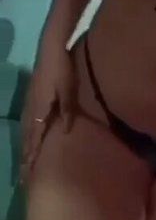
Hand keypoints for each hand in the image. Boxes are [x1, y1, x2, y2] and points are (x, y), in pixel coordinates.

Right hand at [20, 47, 76, 182]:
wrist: (50, 48)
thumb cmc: (63, 69)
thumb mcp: (68, 91)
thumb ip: (67, 111)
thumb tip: (64, 132)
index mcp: (40, 108)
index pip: (35, 136)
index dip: (32, 154)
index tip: (28, 170)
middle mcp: (31, 107)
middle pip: (27, 136)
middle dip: (25, 154)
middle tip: (23, 172)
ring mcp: (29, 101)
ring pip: (25, 128)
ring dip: (25, 145)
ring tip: (24, 159)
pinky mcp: (32, 95)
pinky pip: (27, 119)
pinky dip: (26, 132)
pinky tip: (28, 134)